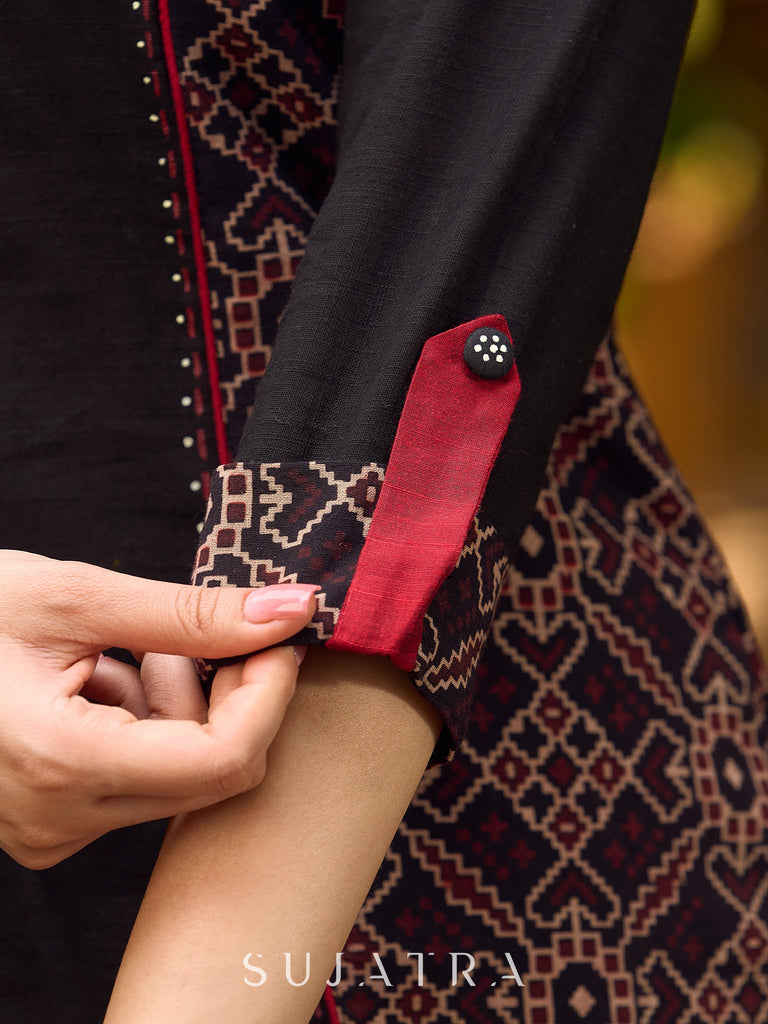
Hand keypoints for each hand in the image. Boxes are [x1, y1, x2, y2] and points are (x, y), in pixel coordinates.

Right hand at [0, 551, 316, 868]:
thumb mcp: (77, 597)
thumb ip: (192, 613)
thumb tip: (294, 609)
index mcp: (61, 763)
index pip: (224, 759)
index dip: (269, 693)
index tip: (276, 635)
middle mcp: (59, 820)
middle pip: (211, 772)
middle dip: (224, 694)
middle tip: (186, 632)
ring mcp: (52, 830)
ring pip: (179, 777)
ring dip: (179, 703)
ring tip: (123, 650)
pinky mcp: (52, 823)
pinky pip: (141, 781)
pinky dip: (146, 724)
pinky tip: (101, 679)